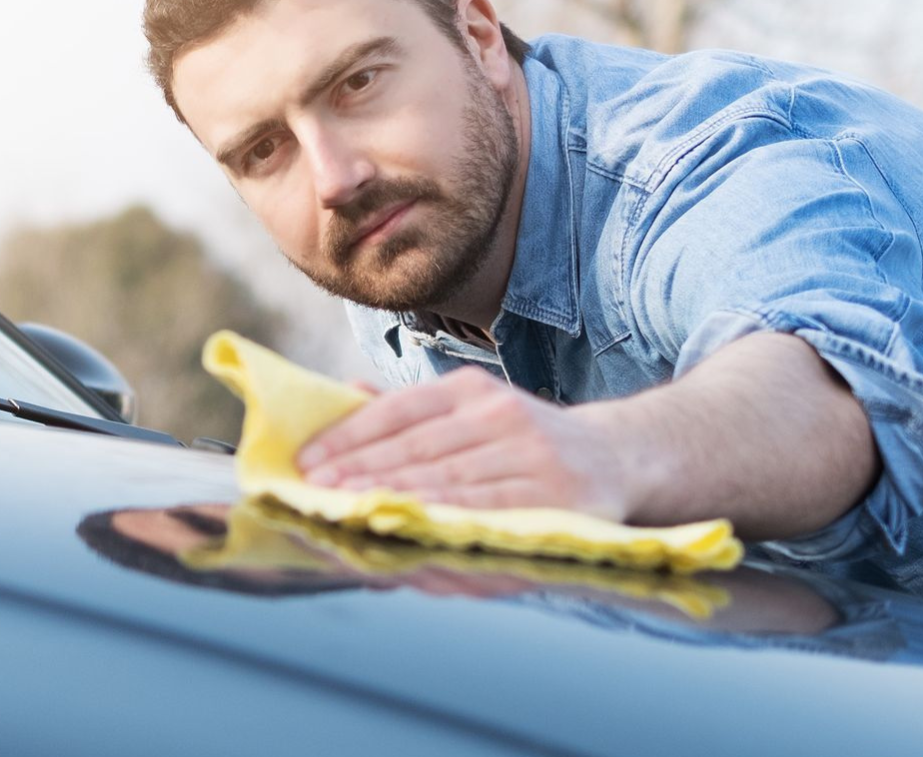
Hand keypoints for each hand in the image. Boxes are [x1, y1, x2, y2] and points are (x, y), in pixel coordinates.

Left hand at [295, 367, 634, 519]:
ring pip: (448, 484)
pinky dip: (443, 527)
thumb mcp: (471, 408)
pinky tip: (408, 533)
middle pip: (417, 449)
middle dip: (360, 472)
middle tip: (314, 491)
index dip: (349, 436)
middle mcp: (501, 415)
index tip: (306, 460)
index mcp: (471, 389)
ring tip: (346, 512)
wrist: (615, 457)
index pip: (398, 410)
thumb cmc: (522, 439)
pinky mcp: (554, 499)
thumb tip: (344, 392)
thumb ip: (409, 409)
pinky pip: (487, 517)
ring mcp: (531, 457)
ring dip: (393, 501)